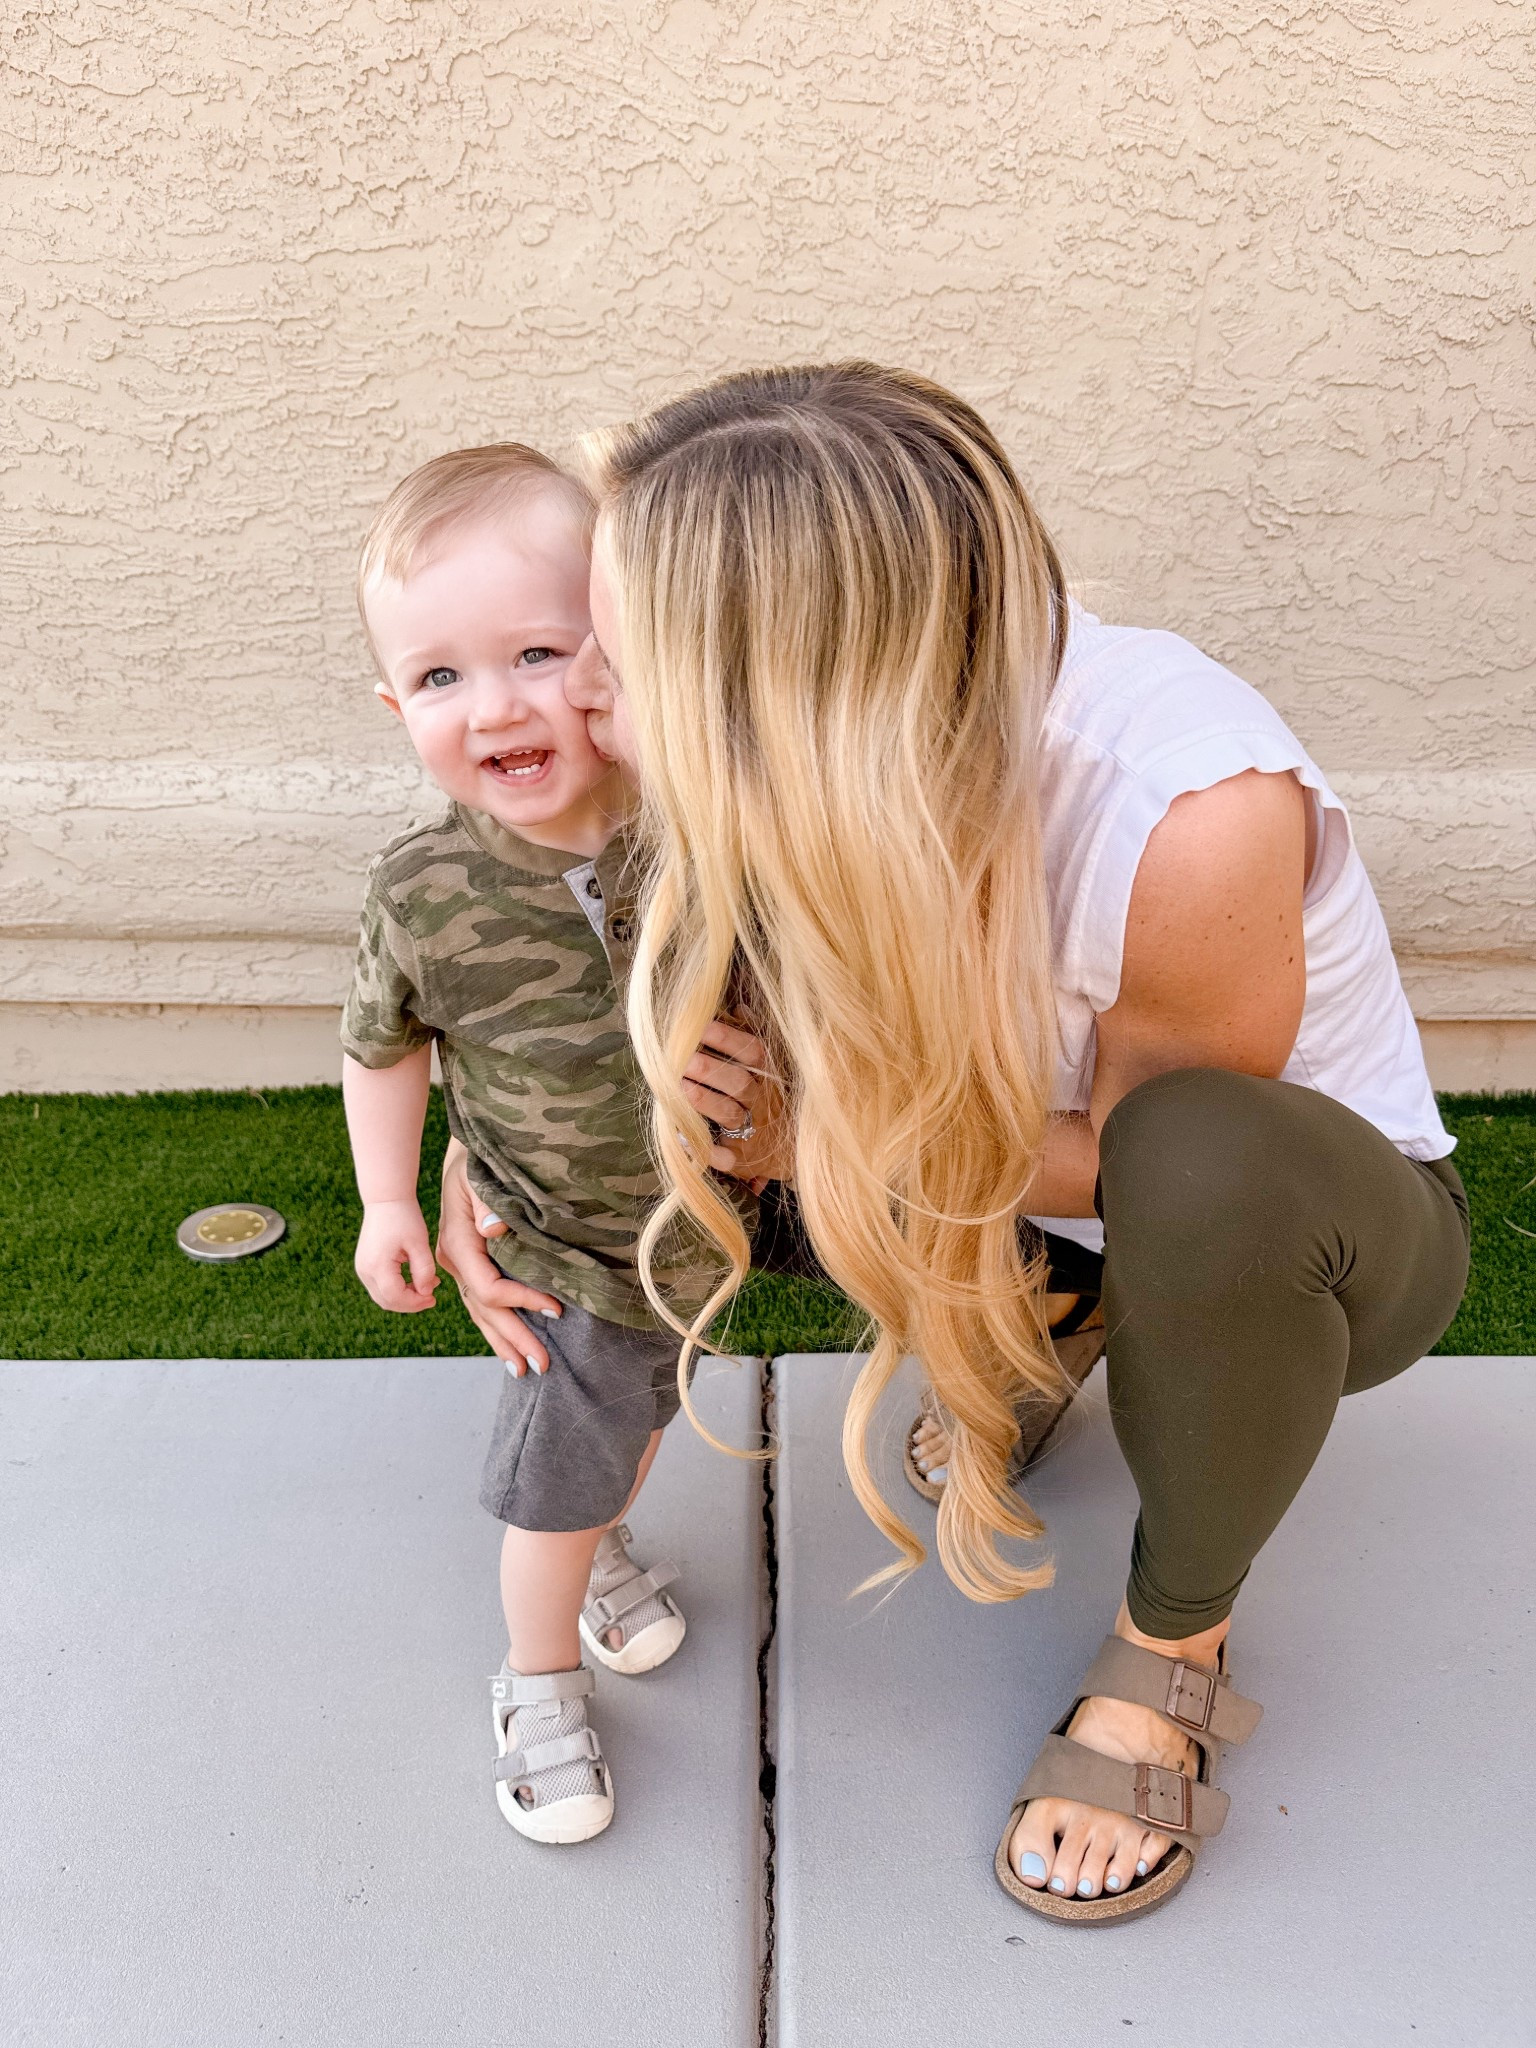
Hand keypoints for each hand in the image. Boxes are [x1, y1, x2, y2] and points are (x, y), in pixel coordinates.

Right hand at [355, 1199, 440, 1313]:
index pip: (396, 1297)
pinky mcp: (365, 1265)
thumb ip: (424, 1270)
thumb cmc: (404, 1217)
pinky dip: (397, 1289)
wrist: (386, 1199)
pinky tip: (414, 1280)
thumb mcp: (419, 1243)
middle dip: (411, 1303)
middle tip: (432, 1297)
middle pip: (387, 1301)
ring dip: (404, 1297)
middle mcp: (365, 1271)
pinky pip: (380, 1286)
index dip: (416, 1303)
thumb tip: (426, 1293)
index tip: (434, 1299)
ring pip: (383, 1296)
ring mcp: (362, 1268)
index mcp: (377, 1266)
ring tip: (427, 1285)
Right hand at [434, 1141, 563, 1374]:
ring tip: (524, 1369)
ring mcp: (458, 1269)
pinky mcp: (468, 1268)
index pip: (490, 1287)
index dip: (522, 1300)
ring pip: (480, 1313)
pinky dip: (496, 1326)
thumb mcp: (479, 1177)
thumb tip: (494, 1229)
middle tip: (541, 1365)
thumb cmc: (477, 1164)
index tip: (555, 1309)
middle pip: (485, 1310)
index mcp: (457, 1244)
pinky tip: (509, 1345)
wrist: (463, 1157)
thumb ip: (486, 1204)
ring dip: (503, 1342)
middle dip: (513, 1339)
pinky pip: (481, 1304)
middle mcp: (454, 1262)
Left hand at [683, 1018, 791, 1190]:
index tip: (702, 1025)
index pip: (753, 1052)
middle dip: (711, 1069)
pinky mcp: (741, 1159)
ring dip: (704, 1100)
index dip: (729, 1038)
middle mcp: (763, 1102)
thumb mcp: (768, 1071)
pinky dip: (705, 1149)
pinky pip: (724, 1156)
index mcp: (768, 1076)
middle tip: (684, 1058)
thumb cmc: (767, 1102)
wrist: (789, 1153)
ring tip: (679, 1087)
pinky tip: (683, 1139)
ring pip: (730, 1114)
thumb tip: (739, 1006)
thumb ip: (751, 1039)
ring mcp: (753, 1131)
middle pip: (739, 1082)